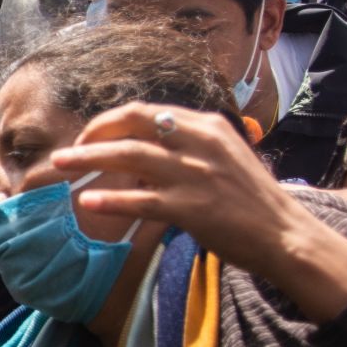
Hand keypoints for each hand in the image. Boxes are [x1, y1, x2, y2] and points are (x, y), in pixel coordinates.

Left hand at [50, 103, 306, 276]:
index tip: (93, 135)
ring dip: (89, 159)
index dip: (113, 120)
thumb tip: (147, 153)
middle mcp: (200, 142)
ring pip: (128, 156)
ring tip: (59, 165)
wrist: (286, 234)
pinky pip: (140, 200)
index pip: (148, 111)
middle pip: (133, 123)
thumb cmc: (254, 201)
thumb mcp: (227, 158)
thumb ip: (190, 148)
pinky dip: (110, 200)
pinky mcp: (191, 207)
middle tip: (70, 148)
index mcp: (207, 126)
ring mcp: (195, 174)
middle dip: (95, 132)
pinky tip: (87, 202)